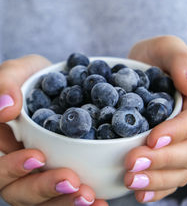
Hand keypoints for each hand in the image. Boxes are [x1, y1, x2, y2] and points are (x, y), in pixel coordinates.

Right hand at [0, 55, 107, 205]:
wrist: (62, 82)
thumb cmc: (33, 77)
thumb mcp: (18, 71)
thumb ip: (5, 83)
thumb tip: (6, 106)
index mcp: (1, 142)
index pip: (0, 165)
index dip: (14, 167)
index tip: (38, 157)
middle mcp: (16, 162)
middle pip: (18, 190)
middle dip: (44, 189)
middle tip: (71, 182)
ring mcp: (39, 171)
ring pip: (42, 200)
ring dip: (65, 202)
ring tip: (89, 197)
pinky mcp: (62, 172)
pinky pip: (67, 195)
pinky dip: (82, 202)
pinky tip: (99, 201)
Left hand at [124, 36, 186, 202]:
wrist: (138, 71)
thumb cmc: (153, 57)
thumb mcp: (165, 47)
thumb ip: (180, 60)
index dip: (177, 132)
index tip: (152, 139)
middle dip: (163, 161)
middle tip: (131, 165)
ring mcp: (183, 142)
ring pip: (181, 169)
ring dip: (157, 179)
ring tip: (131, 181)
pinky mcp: (168, 152)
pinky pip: (171, 177)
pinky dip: (157, 188)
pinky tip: (140, 194)